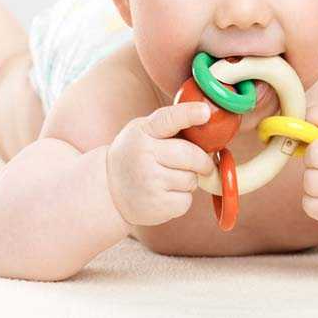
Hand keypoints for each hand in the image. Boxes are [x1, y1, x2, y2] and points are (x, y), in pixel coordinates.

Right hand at [106, 101, 215, 226]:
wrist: (109, 190)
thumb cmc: (135, 155)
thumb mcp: (142, 131)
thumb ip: (170, 125)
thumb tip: (208, 124)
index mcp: (143, 131)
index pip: (168, 119)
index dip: (188, 114)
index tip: (205, 112)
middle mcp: (144, 155)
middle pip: (191, 155)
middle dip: (203, 161)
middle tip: (202, 164)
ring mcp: (149, 182)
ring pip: (191, 179)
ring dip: (189, 180)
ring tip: (169, 179)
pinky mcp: (157, 205)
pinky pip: (186, 200)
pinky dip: (182, 198)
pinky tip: (165, 194)